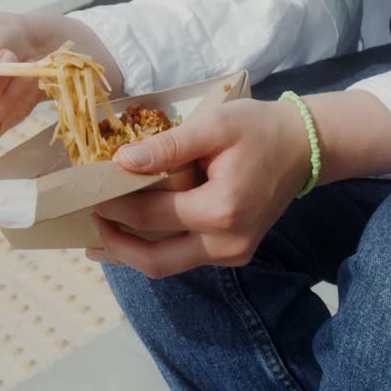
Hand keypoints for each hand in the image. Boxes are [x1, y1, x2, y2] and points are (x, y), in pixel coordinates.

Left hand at [89, 89, 390, 277]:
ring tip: (99, 237)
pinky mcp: (235, 255)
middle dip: (115, 246)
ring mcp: (233, 254)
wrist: (304, 147)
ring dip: (131, 253)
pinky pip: (185, 258)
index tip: (85, 192)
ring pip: (168, 265)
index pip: (149, 215)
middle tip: (86, 226)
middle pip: (155, 260)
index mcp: (220, 210)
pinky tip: (133, 235)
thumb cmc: (258, 129)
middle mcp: (227, 244)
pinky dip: (155, 248)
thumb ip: (167, 146)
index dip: (112, 206)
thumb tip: (120, 163)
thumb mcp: (214, 125)